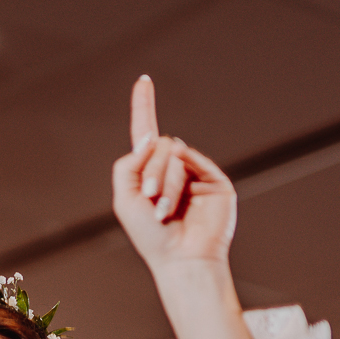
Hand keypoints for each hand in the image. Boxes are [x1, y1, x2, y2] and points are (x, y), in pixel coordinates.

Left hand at [111, 75, 235, 276]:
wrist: (180, 258)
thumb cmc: (151, 236)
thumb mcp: (125, 198)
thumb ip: (128, 164)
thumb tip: (152, 138)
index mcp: (151, 173)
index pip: (146, 134)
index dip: (144, 106)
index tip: (143, 80)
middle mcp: (174, 169)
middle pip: (157, 143)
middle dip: (149, 170)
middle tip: (150, 200)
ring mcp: (196, 173)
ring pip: (171, 150)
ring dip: (161, 178)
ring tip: (164, 209)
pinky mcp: (215, 179)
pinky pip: (188, 158)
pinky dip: (175, 178)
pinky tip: (176, 204)